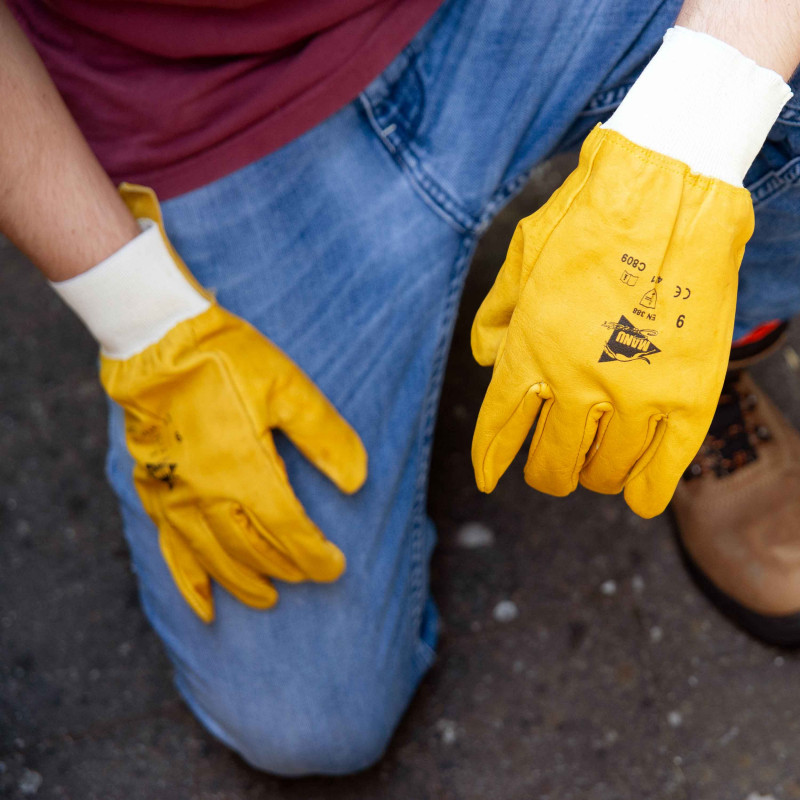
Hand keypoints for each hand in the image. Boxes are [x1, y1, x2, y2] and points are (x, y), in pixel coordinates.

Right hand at [54, 184, 366, 620]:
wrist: (157, 343)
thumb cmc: (228, 361)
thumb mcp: (287, 387)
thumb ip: (324, 435)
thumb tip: (357, 481)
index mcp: (246, 468)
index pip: (288, 530)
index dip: (314, 555)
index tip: (336, 566)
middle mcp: (209, 493)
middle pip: (253, 550)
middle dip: (286, 568)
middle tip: (309, 576)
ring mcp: (177, 497)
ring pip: (214, 558)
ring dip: (244, 583)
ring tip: (266, 597)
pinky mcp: (154, 492)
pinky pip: (171, 551)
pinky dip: (189, 583)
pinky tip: (203, 606)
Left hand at [471, 125, 752, 516]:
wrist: (667, 191)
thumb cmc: (586, 222)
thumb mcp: (520, 263)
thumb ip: (496, 318)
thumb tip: (486, 361)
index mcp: (529, 355)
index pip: (500, 431)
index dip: (492, 460)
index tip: (490, 477)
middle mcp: (576, 385)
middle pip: (551, 464)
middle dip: (546, 473)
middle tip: (552, 467)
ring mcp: (635, 395)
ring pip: (604, 472)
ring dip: (593, 476)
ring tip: (596, 465)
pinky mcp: (690, 398)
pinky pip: (663, 471)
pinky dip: (646, 492)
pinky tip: (637, 495)